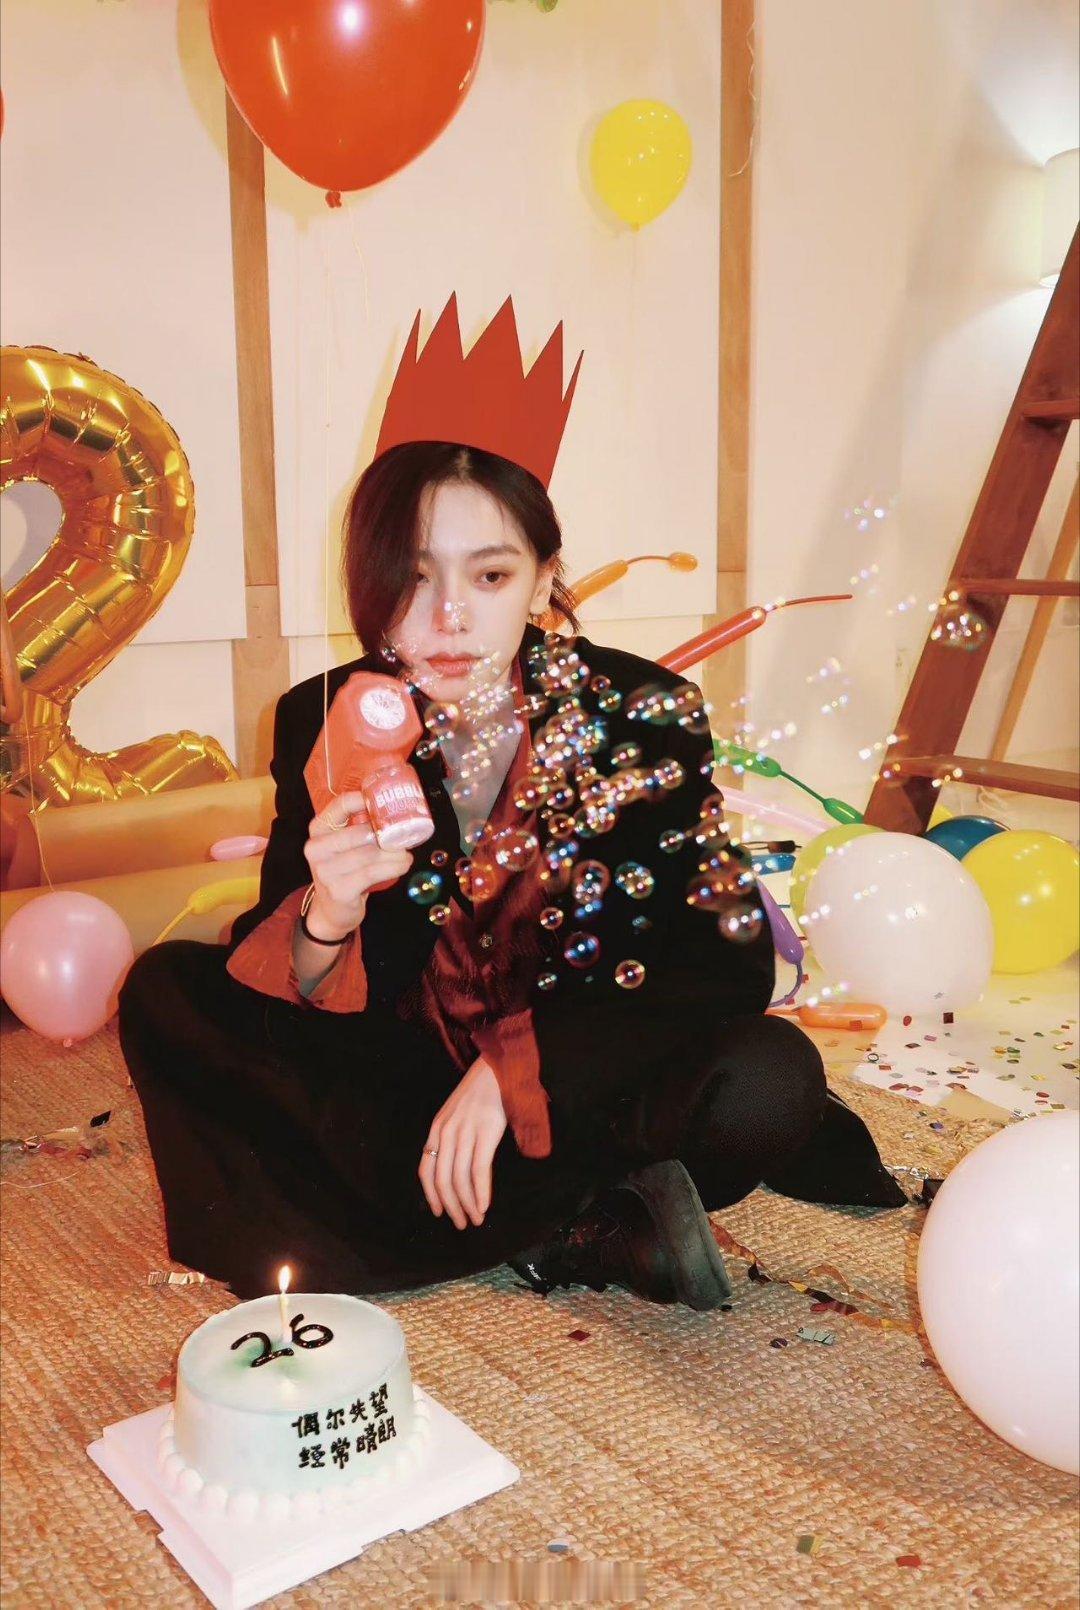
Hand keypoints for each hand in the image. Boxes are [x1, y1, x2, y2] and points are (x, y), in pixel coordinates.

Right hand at [303, 792, 412, 938]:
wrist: (331, 911)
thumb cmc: (343, 871)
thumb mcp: (342, 845)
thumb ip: (358, 826)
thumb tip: (392, 808)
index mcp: (317, 829)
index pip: (341, 804)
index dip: (366, 800)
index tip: (387, 803)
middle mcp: (316, 848)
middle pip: (361, 831)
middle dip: (388, 834)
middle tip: (404, 836)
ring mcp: (326, 871)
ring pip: (370, 853)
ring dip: (395, 853)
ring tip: (406, 854)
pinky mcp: (339, 890)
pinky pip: (373, 872)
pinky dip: (393, 867)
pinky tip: (403, 865)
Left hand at [418, 1057, 506, 1229]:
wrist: (499, 1067)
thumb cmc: (482, 1091)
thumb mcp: (457, 1112)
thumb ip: (453, 1136)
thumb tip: (456, 1167)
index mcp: (437, 1128)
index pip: (426, 1169)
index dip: (431, 1195)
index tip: (439, 1213)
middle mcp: (446, 1131)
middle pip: (442, 1179)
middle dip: (451, 1206)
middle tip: (462, 1223)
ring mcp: (465, 1131)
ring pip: (460, 1178)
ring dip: (468, 1204)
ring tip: (476, 1218)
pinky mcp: (486, 1132)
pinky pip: (478, 1169)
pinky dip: (481, 1191)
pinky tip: (484, 1205)